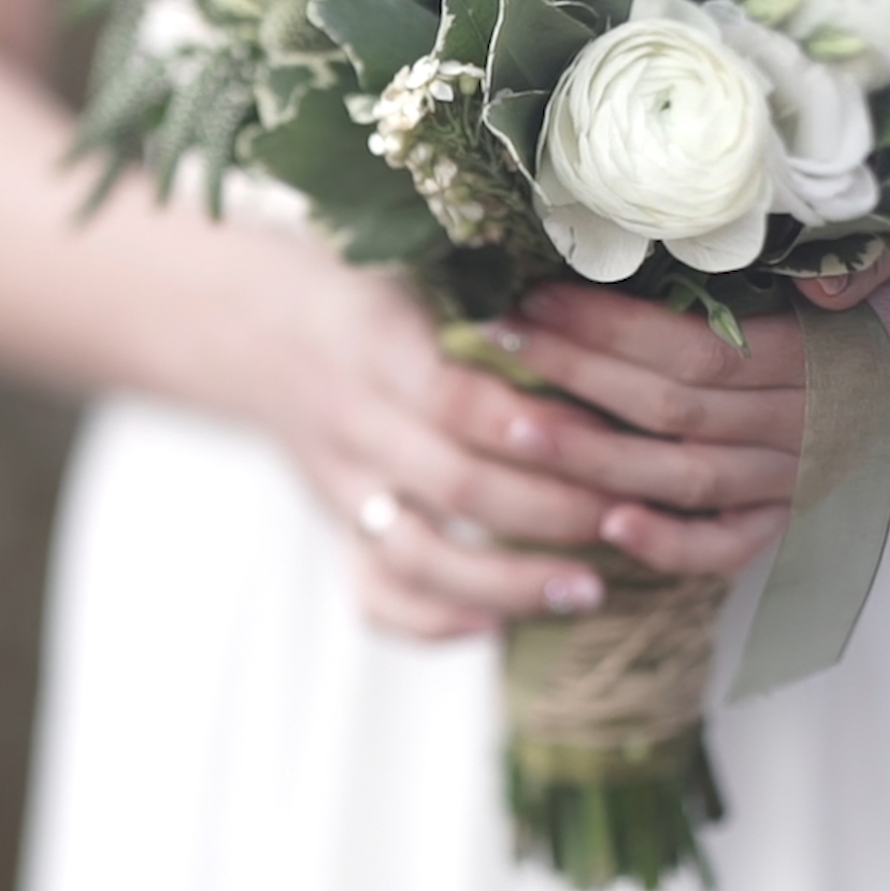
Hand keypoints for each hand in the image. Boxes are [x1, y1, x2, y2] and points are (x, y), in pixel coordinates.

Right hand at [237, 249, 618, 640]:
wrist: (258, 327)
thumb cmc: (375, 287)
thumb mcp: (422, 264)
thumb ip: (496, 289)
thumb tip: (612, 314)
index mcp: (378, 343)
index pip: (457, 398)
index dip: (534, 426)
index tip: (611, 435)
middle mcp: (355, 422)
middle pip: (456, 485)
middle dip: (554, 510)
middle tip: (631, 514)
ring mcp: (341, 486)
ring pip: (419, 557)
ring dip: (510, 583)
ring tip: (590, 591)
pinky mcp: (336, 528)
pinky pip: (374, 596)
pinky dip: (435, 622)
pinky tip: (500, 626)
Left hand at [479, 262, 889, 577]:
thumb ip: (864, 263)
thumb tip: (813, 287)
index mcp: (832, 360)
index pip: (704, 354)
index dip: (616, 330)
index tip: (542, 293)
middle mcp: (814, 429)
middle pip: (677, 413)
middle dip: (579, 377)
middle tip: (499, 338)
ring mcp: (802, 479)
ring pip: (685, 479)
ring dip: (593, 458)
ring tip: (511, 423)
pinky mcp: (797, 512)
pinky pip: (732, 547)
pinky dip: (673, 546)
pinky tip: (607, 528)